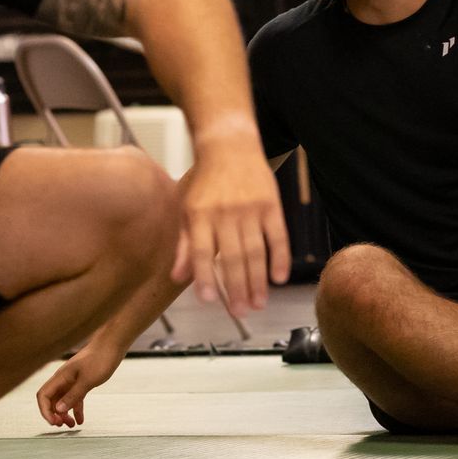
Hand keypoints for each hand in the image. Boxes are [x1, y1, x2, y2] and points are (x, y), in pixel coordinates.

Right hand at [36, 345, 120, 428]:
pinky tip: (80, 419)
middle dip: (54, 414)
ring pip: (62, 400)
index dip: (45, 411)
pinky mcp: (82, 381)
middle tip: (62, 425)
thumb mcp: (88, 380)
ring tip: (71, 425)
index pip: (43, 396)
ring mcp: (72, 380)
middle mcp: (63, 379)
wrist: (112, 344)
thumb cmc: (100, 358)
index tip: (54, 423)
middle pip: (51, 400)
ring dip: (64, 414)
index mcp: (61, 377)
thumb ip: (73, 395)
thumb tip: (58, 410)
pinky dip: (76, 409)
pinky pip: (75, 398)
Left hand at [170, 136, 290, 312]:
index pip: (203, 252)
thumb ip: (184, 244)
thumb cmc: (204, 181)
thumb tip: (178, 278)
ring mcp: (250, 208)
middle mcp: (225, 212)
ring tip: (257, 304)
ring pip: (255, 252)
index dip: (205, 277)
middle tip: (239, 313)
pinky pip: (278, 236)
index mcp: (199, 214)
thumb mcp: (186, 208)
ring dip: (257, 281)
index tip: (209, 301)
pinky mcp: (271, 204)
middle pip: (232, 257)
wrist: (229, 145)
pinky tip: (278, 278)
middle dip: (236, 289)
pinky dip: (279, 258)